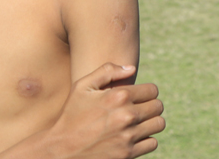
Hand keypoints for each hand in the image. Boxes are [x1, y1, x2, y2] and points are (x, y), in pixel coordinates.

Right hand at [45, 63, 164, 158]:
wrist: (59, 151)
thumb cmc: (71, 116)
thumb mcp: (82, 87)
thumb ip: (107, 71)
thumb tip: (131, 68)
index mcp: (119, 96)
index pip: (153, 90)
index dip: (146, 93)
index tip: (138, 98)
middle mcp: (126, 115)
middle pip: (158, 106)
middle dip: (150, 107)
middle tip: (138, 110)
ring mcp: (128, 136)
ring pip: (159, 124)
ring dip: (150, 123)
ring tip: (138, 123)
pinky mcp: (127, 154)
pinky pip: (152, 143)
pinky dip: (145, 140)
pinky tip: (133, 137)